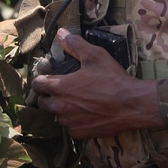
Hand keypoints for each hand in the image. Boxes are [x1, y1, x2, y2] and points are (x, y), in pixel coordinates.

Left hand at [31, 28, 161, 138]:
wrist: (131, 105)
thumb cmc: (113, 79)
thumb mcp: (95, 56)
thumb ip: (75, 44)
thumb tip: (61, 33)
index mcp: (60, 87)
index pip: (37, 85)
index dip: (41, 80)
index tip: (48, 78)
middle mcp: (59, 107)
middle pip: (42, 103)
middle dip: (49, 96)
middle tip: (64, 90)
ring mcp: (69, 122)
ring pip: (57, 116)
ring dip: (62, 109)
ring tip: (78, 102)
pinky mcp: (79, 134)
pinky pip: (70, 127)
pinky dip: (75, 121)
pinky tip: (87, 113)